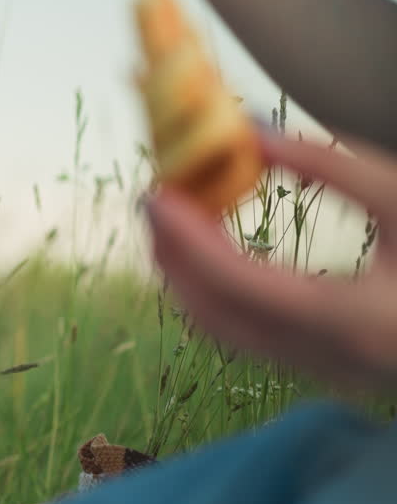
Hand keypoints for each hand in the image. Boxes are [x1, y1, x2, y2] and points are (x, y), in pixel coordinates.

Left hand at [146, 132, 396, 388]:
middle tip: (154, 198)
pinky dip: (213, 294)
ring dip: (185, 278)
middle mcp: (329, 360)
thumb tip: (250, 131)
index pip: (237, 282)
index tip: (155, 191)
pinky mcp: (327, 366)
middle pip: (213, 317)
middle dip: (170, 258)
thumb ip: (329, 163)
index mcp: (350, 321)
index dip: (186, 236)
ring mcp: (326, 372)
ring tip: (174, 217)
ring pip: (222, 335)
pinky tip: (211, 248)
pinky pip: (245, 337)